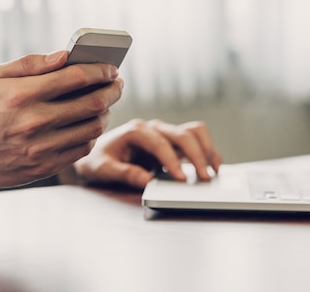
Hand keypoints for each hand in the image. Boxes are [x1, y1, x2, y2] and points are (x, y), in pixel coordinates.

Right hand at [0, 51, 123, 202]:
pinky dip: (90, 135)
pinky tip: (87, 125)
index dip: (101, 71)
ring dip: (105, 113)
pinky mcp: (41, 169)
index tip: (111, 68)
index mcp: (22, 95)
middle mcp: (34, 123)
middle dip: (112, 90)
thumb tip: (64, 56)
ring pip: (91, 129)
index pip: (77, 78)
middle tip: (117, 84)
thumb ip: (30, 64)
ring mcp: (39, 149)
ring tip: (104, 104)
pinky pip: (79, 150)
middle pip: (92, 104)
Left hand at [74, 119, 221, 188]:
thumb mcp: (103, 170)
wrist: (96, 154)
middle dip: (195, 155)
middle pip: (182, 134)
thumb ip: (124, 174)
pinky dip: (207, 150)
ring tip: (211, 171)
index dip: (172, 161)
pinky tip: (213, 166)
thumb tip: (146, 180)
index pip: (159, 143)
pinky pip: (196, 139)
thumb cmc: (98, 161)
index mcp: (135, 131)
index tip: (182, 179)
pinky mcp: (172, 142)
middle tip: (203, 178)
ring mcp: (165, 133)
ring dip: (205, 149)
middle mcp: (153, 128)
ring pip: (193, 131)